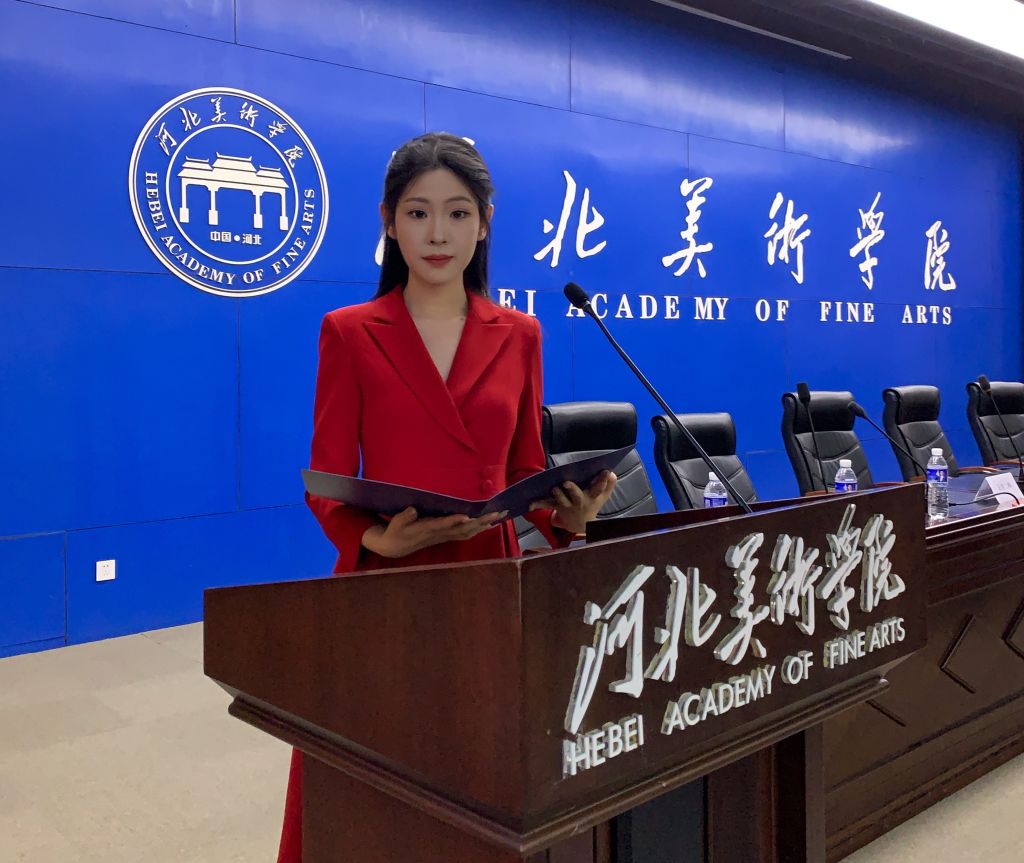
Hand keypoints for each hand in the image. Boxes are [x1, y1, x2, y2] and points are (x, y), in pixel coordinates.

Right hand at [361, 508, 507, 558]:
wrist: (395, 546)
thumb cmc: (395, 531)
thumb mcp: (396, 523)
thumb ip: (405, 517)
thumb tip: (412, 509)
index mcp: (427, 529)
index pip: (443, 525)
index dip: (454, 522)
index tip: (466, 517)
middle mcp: (439, 534)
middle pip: (463, 528)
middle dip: (480, 521)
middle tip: (497, 513)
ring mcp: (444, 536)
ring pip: (468, 531)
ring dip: (484, 524)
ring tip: (500, 516)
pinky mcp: (446, 536)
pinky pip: (466, 533)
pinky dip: (479, 528)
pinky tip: (489, 524)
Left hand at [534, 470, 616, 534]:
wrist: (581, 525)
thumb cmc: (592, 505)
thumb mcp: (602, 497)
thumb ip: (608, 485)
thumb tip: (612, 473)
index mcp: (591, 498)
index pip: (599, 489)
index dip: (603, 481)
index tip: (606, 471)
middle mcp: (579, 503)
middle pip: (576, 496)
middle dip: (572, 490)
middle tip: (566, 483)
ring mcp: (567, 506)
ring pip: (561, 501)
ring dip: (557, 495)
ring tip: (554, 488)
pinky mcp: (556, 507)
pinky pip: (546, 505)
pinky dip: (537, 504)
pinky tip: (529, 505)